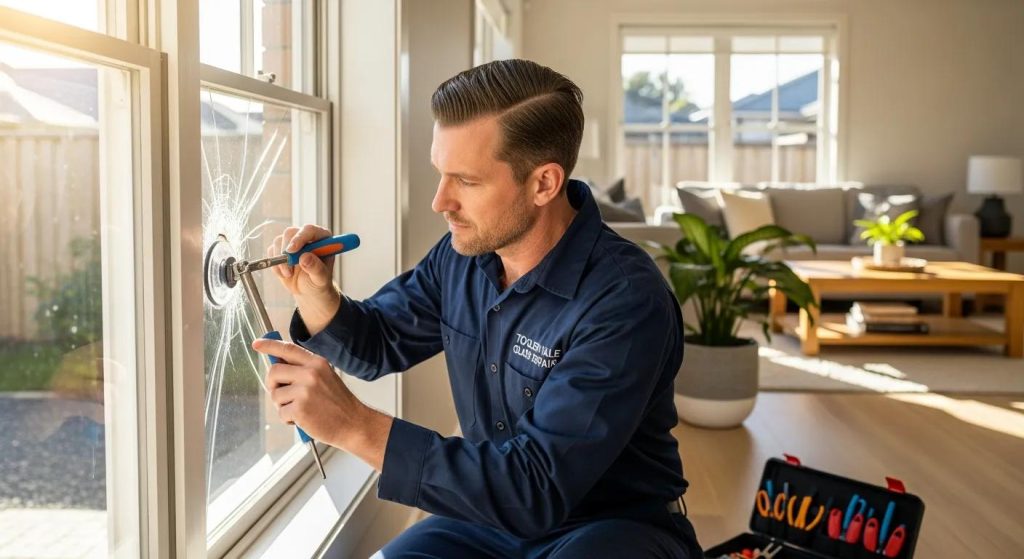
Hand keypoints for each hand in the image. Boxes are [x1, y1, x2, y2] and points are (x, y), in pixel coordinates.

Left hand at [252, 338, 392, 469]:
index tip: (257, 344)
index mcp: (317, 363)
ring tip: (300, 409)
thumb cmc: (338, 404)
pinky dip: (289, 420)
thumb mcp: (326, 377)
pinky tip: (303, 420)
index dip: (269, 345)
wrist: (354, 424)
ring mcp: (305, 391)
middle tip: (283, 395)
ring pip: (275, 394)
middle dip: (273, 385)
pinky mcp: (300, 409)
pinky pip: (281, 413)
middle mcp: (311, 373)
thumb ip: (304, 370)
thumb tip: (278, 366)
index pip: (288, 349)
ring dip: (283, 405)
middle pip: (274, 371)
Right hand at [268, 224, 340, 333]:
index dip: (300, 238)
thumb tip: (305, 257)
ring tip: (289, 274)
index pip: (309, 230)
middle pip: (290, 233)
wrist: (309, 290)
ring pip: (279, 241)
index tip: (292, 250)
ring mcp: (292, 241)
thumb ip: (316, 268)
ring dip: (281, 260)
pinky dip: (275, 265)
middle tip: (289, 268)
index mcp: (322, 238)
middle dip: (286, 250)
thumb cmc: (319, 282)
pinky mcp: (281, 249)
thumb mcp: (321, 278)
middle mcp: (306, 236)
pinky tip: (284, 274)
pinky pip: (272, 251)